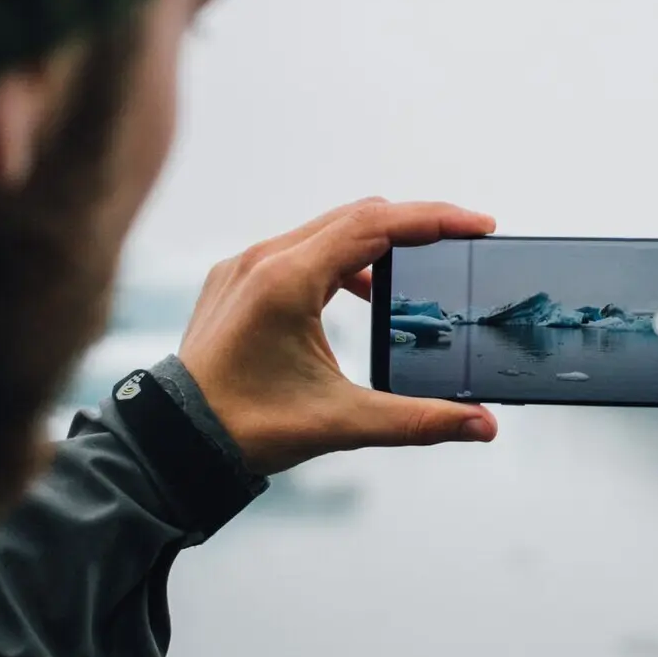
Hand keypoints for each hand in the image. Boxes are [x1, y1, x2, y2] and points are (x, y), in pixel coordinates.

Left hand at [177, 198, 498, 473]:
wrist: (175, 440)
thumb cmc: (246, 428)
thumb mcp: (341, 423)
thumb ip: (417, 420)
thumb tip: (483, 424)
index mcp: (287, 280)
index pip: (376, 225)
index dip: (434, 219)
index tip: (478, 225)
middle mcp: (264, 259)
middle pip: (357, 216)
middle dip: (415, 225)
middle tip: (462, 240)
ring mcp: (246, 265)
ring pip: (328, 230)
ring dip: (378, 242)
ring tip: (421, 270)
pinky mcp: (237, 279)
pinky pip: (301, 248)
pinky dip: (342, 259)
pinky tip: (365, 292)